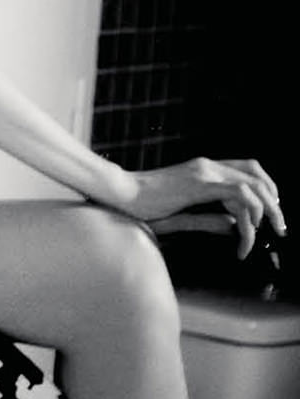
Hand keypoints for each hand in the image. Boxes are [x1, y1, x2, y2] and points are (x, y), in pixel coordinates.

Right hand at [121, 158, 285, 257]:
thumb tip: (233, 225)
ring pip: (253, 185)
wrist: (119, 195)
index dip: (265, 189)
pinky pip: (240, 194)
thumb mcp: (180, 215)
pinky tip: (246, 231)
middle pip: (257, 175)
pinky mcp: (200, 183)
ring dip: (268, 210)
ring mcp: (204, 172)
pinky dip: (251, 213)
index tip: (268, 214)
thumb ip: (206, 219)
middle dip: (274, 202)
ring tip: (269, 232)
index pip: (247, 170)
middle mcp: (206, 166)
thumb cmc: (140, 207)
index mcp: (201, 169)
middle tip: (279, 227)